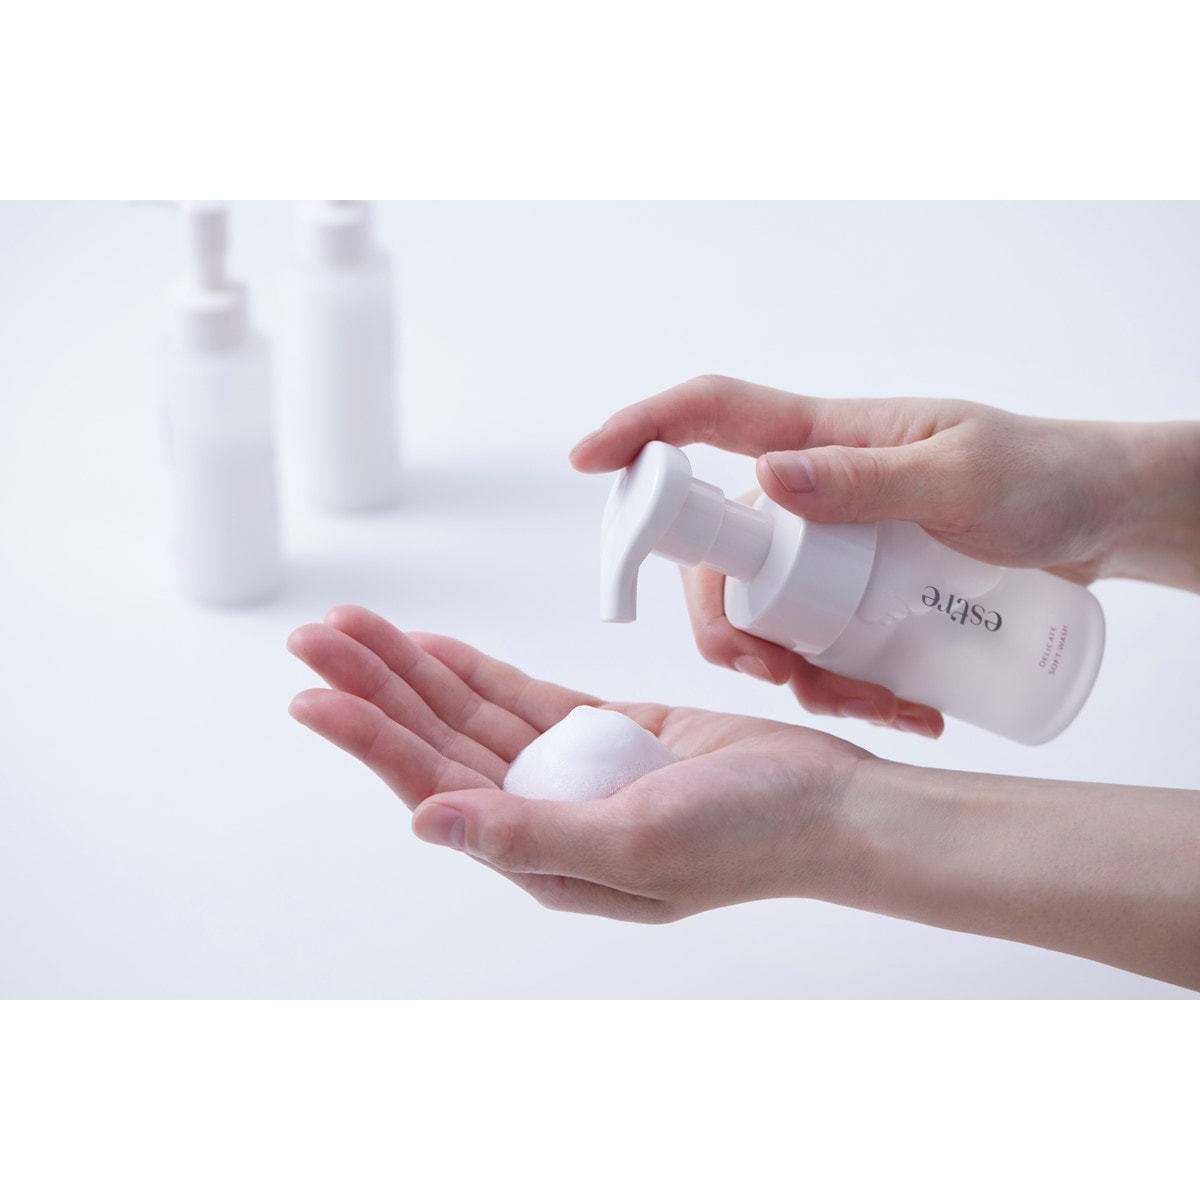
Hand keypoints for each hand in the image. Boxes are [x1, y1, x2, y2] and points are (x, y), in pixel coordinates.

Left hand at [287, 605, 867, 922]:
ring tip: (356, 626)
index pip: (434, 785)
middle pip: (437, 740)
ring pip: (470, 712)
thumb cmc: (750, 837)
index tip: (314, 692)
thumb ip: (528, 834)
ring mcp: (571, 770)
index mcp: (540, 853)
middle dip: (375, 685)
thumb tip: (424, 821)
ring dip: (413, 669)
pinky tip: (434, 649)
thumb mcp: (638, 844)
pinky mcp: (604, 733)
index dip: (371, 738)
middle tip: (317, 634)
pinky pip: (521, 698)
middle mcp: (542, 813)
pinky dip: (475, 671)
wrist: (830, 805)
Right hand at [569, 375, 1176, 734]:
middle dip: (730, 625)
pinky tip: (901, 709)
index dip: (640, 431)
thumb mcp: (966, 476)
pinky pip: (813, 641)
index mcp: (821, 437)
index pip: (708, 414)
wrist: (1102, 518)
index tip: (586, 463)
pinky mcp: (856, 589)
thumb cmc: (1043, 475)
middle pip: (716, 552)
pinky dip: (838, 683)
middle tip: (783, 676)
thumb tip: (766, 480)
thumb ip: (869, 477)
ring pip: (762, 613)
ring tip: (878, 705)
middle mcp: (808, 490)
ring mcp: (828, 544)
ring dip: (798, 671)